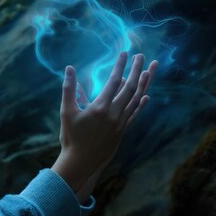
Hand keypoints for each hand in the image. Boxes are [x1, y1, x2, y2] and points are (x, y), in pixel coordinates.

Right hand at [52, 52, 157, 192]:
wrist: (81, 162)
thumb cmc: (70, 137)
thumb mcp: (66, 112)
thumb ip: (69, 89)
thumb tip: (69, 69)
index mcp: (100, 107)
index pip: (114, 81)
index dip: (120, 66)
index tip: (125, 53)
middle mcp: (114, 113)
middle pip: (130, 87)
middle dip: (136, 70)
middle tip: (140, 56)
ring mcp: (120, 122)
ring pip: (136, 99)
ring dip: (144, 84)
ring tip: (149, 70)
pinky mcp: (122, 131)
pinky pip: (135, 114)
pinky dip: (142, 104)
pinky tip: (146, 96)